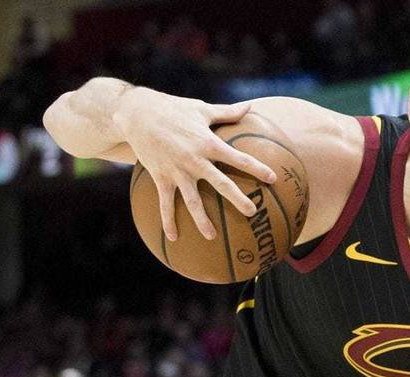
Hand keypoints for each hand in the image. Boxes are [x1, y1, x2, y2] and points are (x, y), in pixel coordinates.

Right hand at [114, 89, 276, 240]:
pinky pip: (165, 203)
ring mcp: (177, 170)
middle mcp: (194, 159)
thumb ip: (228, 112)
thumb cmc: (173, 108)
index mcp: (208, 143)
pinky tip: (174, 237)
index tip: (273, 178)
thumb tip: (250, 107)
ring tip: (212, 237)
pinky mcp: (160, 177)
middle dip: (237, 198)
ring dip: (202, 219)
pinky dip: (168, 220)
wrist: (136, 113)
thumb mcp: (202, 109)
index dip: (256, 168)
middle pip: (220, 183)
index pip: (237, 157)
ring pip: (192, 200)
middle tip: (252, 212)